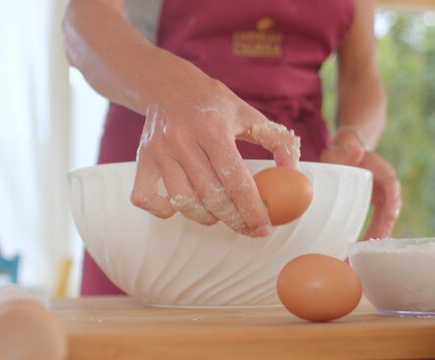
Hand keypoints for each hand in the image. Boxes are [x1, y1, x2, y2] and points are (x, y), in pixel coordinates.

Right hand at [130, 68, 300, 236]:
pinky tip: (183, 206)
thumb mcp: (248, 113)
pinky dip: (164, 210)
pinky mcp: (142, 159)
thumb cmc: (212, 103)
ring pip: (183, 202)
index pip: (235, 178)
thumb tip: (293, 172)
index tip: (264, 227)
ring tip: (220, 214)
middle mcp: (182, 139)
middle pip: (211, 195)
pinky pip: (145, 198)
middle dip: (235, 219)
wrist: (167, 85)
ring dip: (206, 217)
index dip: (252, 208)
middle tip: (249, 228)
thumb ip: (276, 140)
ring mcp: (159, 151)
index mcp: (212, 126)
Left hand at [320, 130, 400, 238]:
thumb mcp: (341, 150)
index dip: (393, 201)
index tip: (391, 215)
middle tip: (376, 241)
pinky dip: (375, 232)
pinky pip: (379, 220)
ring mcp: (383, 195)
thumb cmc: (342, 153)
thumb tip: (357, 150)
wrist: (343, 155)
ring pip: (386, 217)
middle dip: (385, 225)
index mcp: (382, 171)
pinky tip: (366, 245)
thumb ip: (347, 150)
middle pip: (391, 207)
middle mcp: (386, 185)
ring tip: (369, 249)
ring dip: (380, 232)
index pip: (392, 186)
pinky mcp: (377, 203)